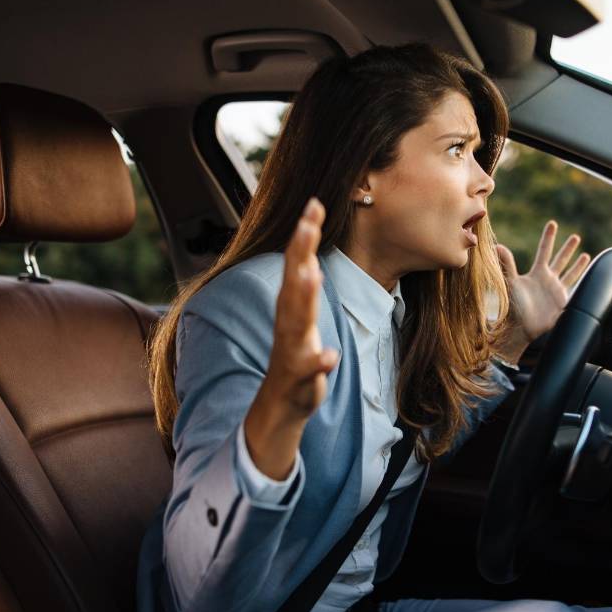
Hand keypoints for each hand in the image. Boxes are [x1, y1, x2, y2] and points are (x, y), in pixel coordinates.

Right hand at [244, 197, 338, 479]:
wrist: (280, 408)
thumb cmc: (296, 362)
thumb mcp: (303, 322)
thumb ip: (305, 292)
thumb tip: (310, 261)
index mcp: (292, 308)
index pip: (297, 264)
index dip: (304, 235)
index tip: (315, 204)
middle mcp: (288, 324)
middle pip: (294, 282)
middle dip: (300, 253)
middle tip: (308, 222)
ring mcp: (291, 351)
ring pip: (296, 321)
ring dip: (303, 298)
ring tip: (311, 273)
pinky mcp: (299, 379)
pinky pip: (309, 370)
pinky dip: (318, 363)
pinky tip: (330, 355)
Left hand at [494, 220, 590, 363]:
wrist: (524, 329)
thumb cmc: (515, 307)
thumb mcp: (512, 283)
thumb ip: (507, 265)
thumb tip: (497, 246)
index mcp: (537, 273)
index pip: (545, 250)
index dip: (549, 237)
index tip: (553, 224)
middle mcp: (548, 279)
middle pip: (560, 259)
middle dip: (568, 248)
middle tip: (575, 237)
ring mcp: (557, 290)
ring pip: (570, 272)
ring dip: (578, 264)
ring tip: (586, 254)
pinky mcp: (564, 301)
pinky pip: (576, 287)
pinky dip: (583, 281)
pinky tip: (591, 276)